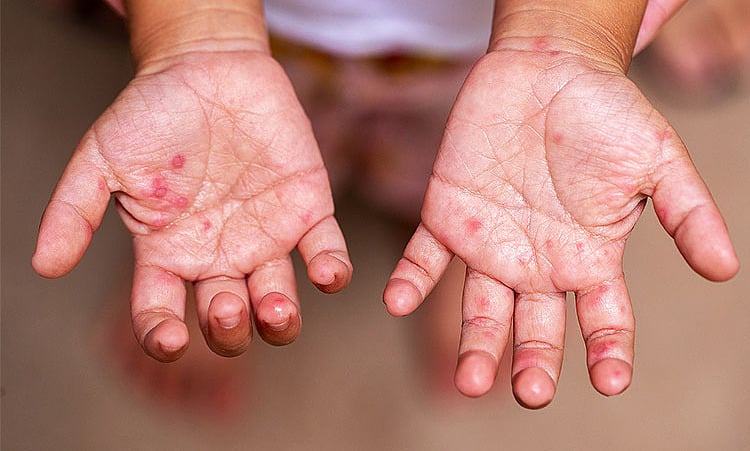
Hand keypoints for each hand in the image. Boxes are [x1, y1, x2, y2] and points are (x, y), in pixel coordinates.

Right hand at [33, 51, 351, 360]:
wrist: (208, 67)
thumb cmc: (152, 113)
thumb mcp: (102, 158)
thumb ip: (75, 211)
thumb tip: (44, 266)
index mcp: (169, 253)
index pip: (161, 312)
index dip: (164, 335)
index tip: (172, 338)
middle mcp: (219, 255)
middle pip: (226, 319)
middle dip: (228, 329)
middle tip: (226, 306)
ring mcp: (265, 237)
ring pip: (278, 301)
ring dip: (280, 321)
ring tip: (275, 309)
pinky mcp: (306, 211)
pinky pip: (325, 252)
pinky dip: (331, 271)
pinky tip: (325, 275)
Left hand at [384, 49, 737, 407]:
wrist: (546, 67)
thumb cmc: (605, 112)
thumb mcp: (658, 159)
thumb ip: (687, 214)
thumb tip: (724, 269)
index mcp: (588, 258)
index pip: (602, 322)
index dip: (607, 354)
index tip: (608, 381)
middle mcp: (537, 262)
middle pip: (535, 328)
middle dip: (533, 362)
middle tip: (528, 392)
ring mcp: (490, 243)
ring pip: (478, 307)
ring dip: (473, 344)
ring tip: (469, 380)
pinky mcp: (447, 217)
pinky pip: (424, 258)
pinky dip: (411, 282)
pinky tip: (399, 302)